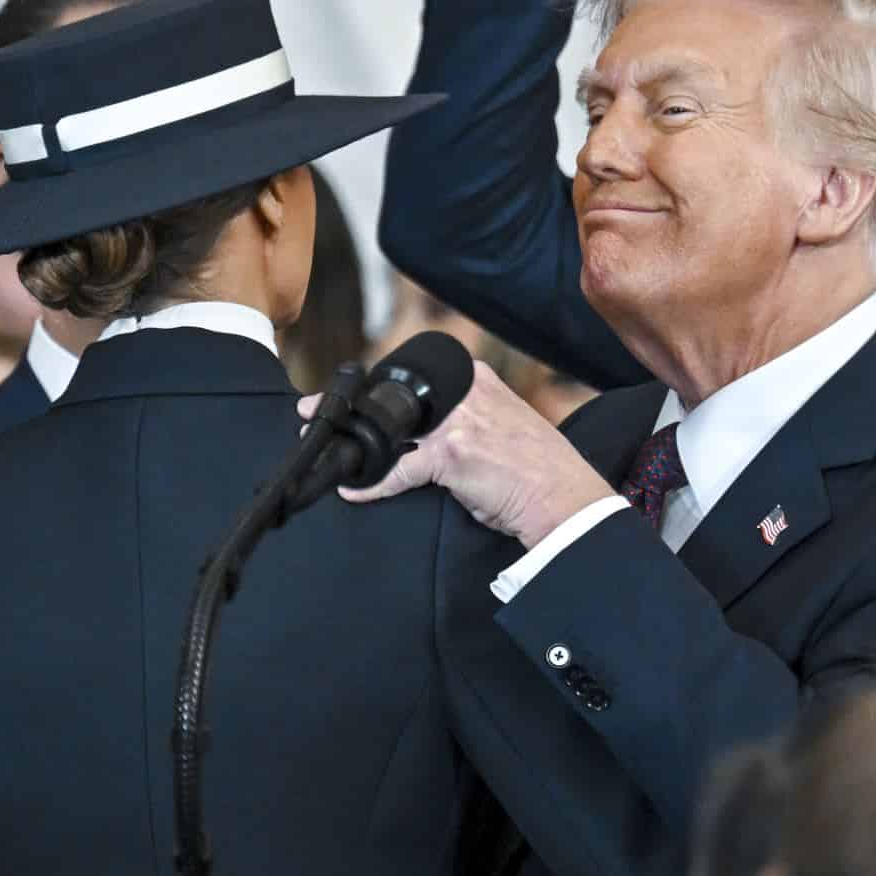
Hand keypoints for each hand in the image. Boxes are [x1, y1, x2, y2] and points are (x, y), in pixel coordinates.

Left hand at [330, 363, 616, 548]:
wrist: (563, 497)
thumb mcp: (504, 424)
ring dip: (351, 440)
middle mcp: (466, 391)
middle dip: (350, 406)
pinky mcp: (452, 453)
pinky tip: (355, 491)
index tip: (345, 398)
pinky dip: (373, 484)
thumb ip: (469, 416)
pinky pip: (400, 468)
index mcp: (476, 379)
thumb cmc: (537, 469)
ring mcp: (458, 420)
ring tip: (321, 446)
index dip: (373, 390)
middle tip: (311, 412)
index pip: (412, 378)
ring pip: (390, 427)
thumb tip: (426, 431)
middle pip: (393, 396)